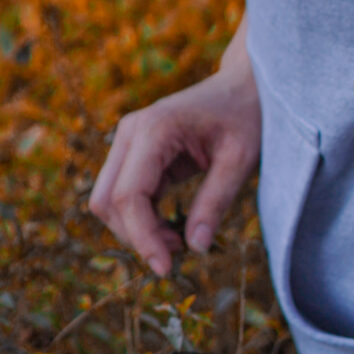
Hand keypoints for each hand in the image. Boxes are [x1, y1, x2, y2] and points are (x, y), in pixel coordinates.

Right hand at [88, 50, 260, 276]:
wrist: (245, 85)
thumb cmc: (246, 116)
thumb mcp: (240, 159)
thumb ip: (216, 201)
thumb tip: (196, 247)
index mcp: (155, 128)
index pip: (127, 195)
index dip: (141, 237)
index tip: (166, 268)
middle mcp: (131, 132)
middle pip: (107, 201)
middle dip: (135, 236)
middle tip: (177, 255)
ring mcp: (129, 141)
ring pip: (109, 201)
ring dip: (137, 229)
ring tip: (179, 240)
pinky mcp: (136, 152)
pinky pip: (125, 195)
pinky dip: (143, 219)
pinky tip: (174, 229)